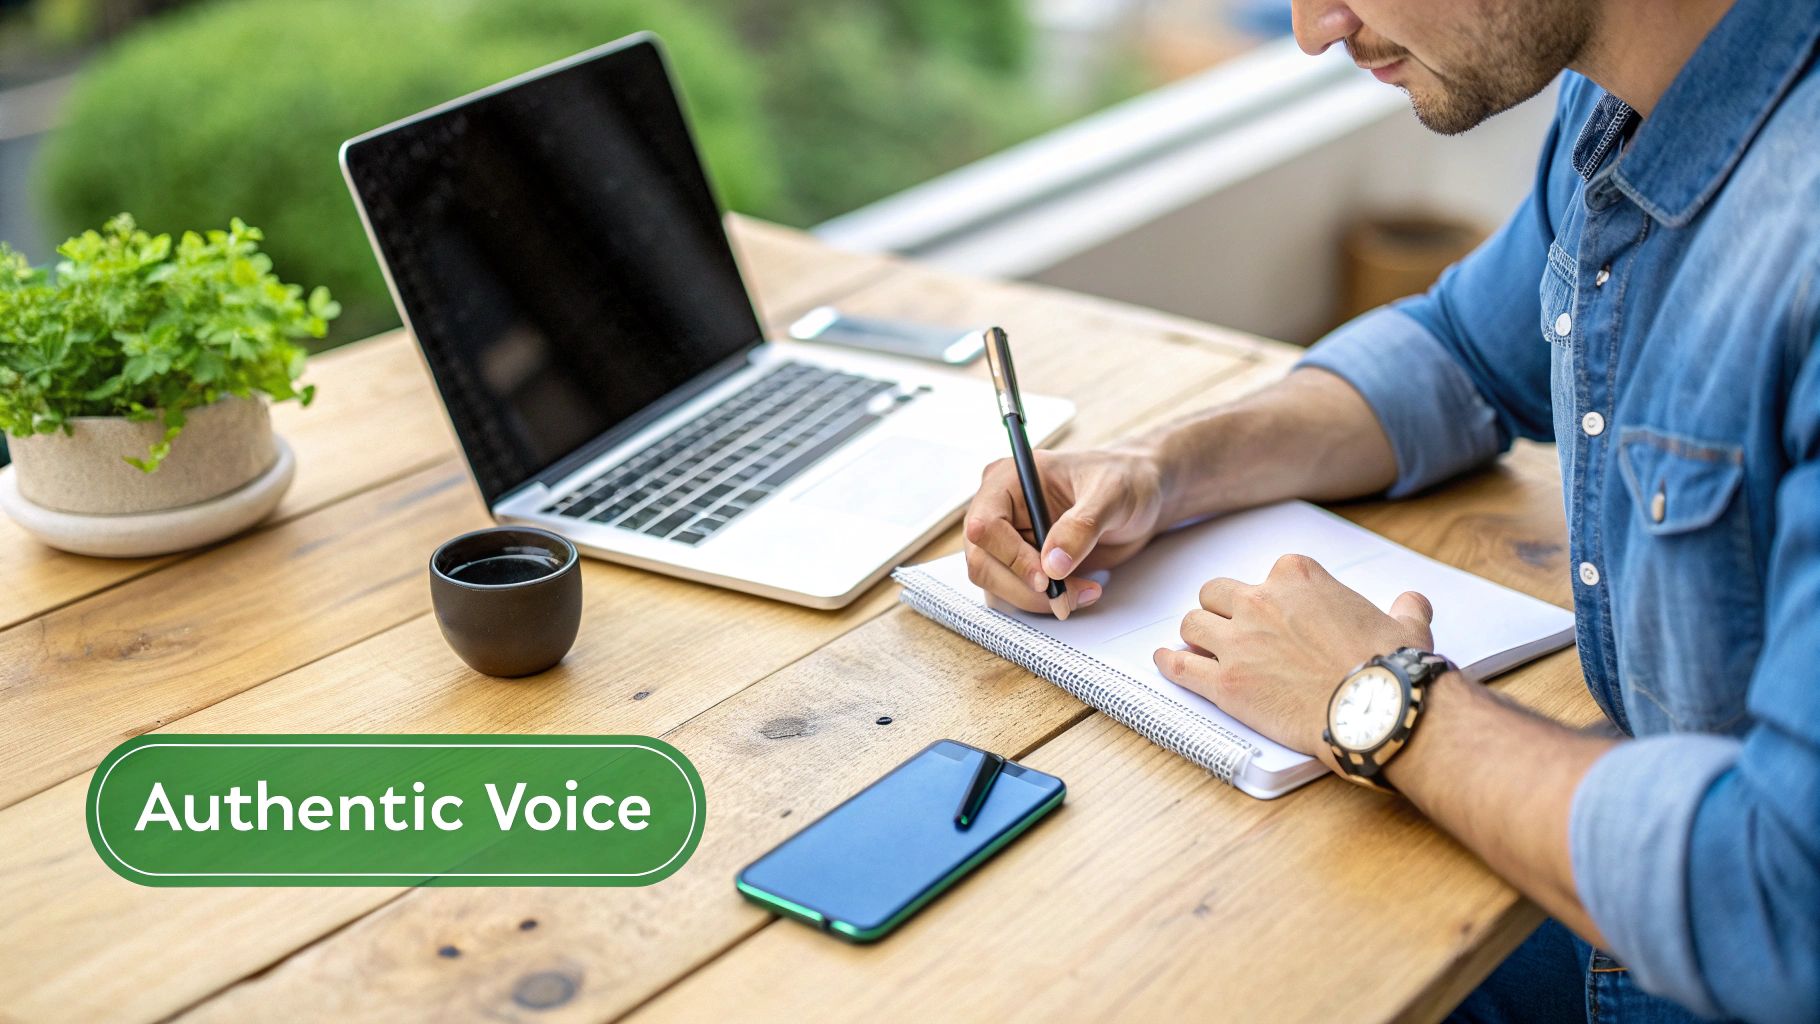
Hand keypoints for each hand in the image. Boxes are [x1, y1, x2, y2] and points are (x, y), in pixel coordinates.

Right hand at [961, 447, 1165, 617]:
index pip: (984, 525)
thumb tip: (1053, 564)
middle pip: (982, 563)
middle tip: (1065, 597)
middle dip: (1023, 588)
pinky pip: (1016, 595)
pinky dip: (1044, 603)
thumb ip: (1082, 526)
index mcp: (1008, 480)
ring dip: (1035, 600)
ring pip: (996, 586)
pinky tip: (1078, 591)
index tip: (1046, 576)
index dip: (1010, 556)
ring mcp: (1009, 540)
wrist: (1140, 497)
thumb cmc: (1124, 479)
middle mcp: (999, 510)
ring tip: (1083, 592)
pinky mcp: (1023, 565)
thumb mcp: (1111, 493)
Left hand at [1153, 553, 1434, 770]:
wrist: (1377, 709)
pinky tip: (1165, 661)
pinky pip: (1180, 666)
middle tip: (1229, 629)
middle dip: (1221, 609)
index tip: (1274, 614)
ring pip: (1192, 624)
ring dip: (1195, 635)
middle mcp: (1260, 601)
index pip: (1269, 574)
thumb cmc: (1392, 668)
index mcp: (1298, 577)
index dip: (1270, 597)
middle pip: (1216, 593)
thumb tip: (1414, 600)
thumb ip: (1404, 608)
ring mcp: (1237, 641)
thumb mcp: (1406, 625)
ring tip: (1199, 647)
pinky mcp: (1224, 682)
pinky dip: (1169, 663)